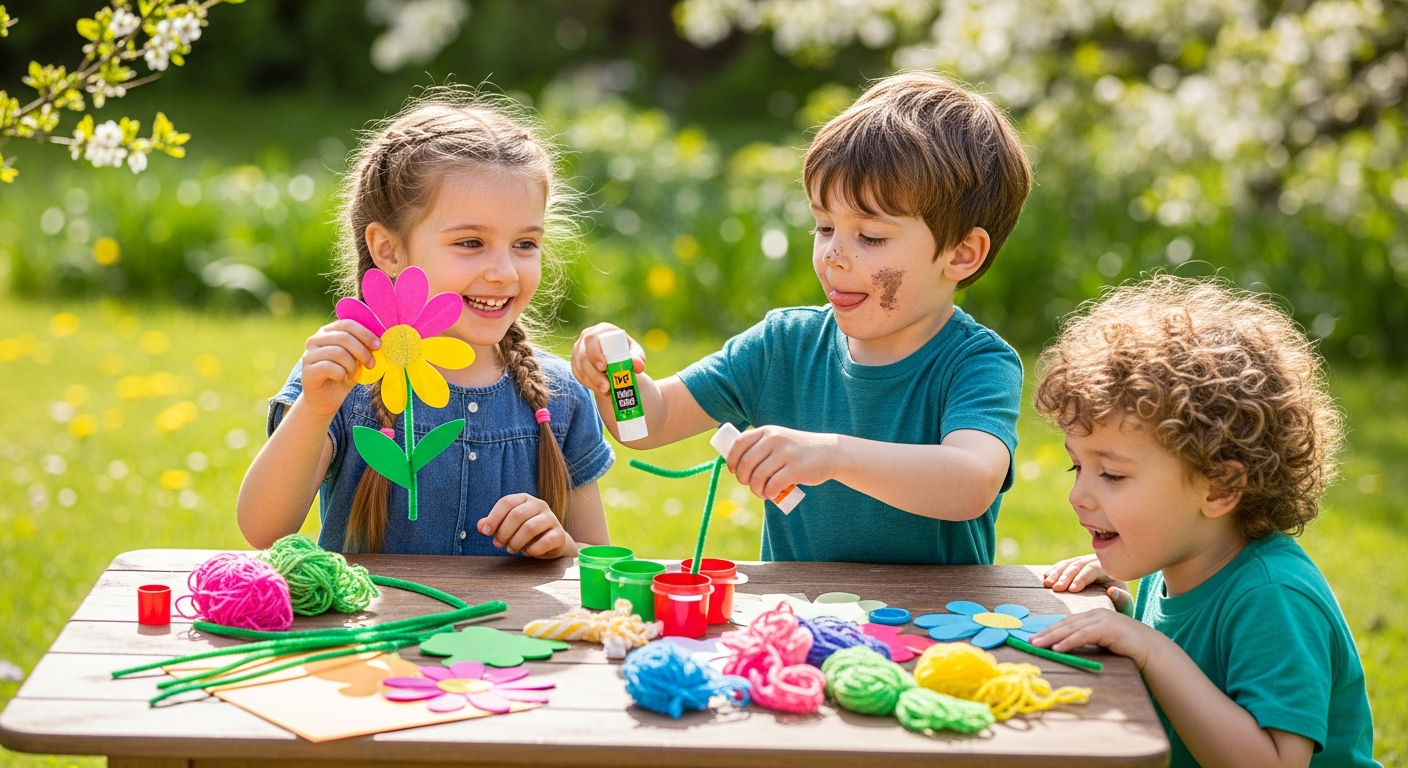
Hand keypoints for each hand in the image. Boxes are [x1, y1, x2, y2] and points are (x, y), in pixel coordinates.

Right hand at [299, 319, 381, 417]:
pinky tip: (341, 377)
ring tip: (352, 374)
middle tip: (371, 364)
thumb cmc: (343, 376)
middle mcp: (315, 340)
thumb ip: (363, 348)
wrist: (326, 399)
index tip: (378, 346)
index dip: (365, 334)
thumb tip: (379, 342)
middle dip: (362, 351)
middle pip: (344, 337)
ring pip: (338, 352)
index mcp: (328, 332)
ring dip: (352, 365)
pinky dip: (341, 373)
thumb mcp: (356, 359)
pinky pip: (329, 367)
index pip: (347, 324)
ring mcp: (309, 354)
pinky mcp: (307, 370)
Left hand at [478, 493, 572, 557]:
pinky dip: (532, 550)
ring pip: (529, 528)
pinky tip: (528, 552)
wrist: (552, 543)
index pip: (506, 502)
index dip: (493, 517)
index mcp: (525, 499)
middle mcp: (539, 504)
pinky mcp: (559, 534)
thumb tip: (481, 526)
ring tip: (511, 549)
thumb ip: (493, 525)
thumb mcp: (508, 526)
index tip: (486, 532)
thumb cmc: (525, 533)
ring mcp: (551, 518)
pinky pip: (545, 542)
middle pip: (517, 515)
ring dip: (516, 542)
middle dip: (503, 533)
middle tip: (499, 545)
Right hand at [571, 322, 644, 396]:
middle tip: (605, 386)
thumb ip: (638, 358)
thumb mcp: (634, 353)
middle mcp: (587, 337)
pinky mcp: (575, 362)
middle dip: (593, 372)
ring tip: (606, 391)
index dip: (595, 354)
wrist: (618, 360)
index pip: (592, 339)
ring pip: (580, 367)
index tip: (604, 367)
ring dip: (592, 381)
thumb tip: (638, 365)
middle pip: (583, 355)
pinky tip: (599, 388)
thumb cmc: (627, 353)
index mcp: (601, 330)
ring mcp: (579, 350)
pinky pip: (578, 374)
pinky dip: (589, 383)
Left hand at [728, 426, 837, 501]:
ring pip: (758, 476)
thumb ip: (761, 446)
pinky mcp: (796, 469)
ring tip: (761, 492)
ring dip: (755, 489)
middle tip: (749, 485)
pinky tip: (771, 495)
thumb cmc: (797, 450)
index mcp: (767, 431)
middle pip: (746, 463)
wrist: (829, 452)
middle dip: (743, 478)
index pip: (739, 444)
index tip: (732, 470)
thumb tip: (735, 466)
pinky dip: (768, 493)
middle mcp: (775, 439)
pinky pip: (773, 485)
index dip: (731, 459)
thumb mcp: (779, 440)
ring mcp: (786, 454)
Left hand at [1029, 608, 1164, 669]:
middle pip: (1065, 623)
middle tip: (1030, 641)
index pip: (1066, 621)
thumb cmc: (1125, 647)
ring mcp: (1101, 620)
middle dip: (1046, 632)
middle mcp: (1095, 614)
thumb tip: (1064, 646)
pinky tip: (1057, 648)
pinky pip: (1082, 636)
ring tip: (1038, 645)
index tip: (1035, 637)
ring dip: (1052, 637)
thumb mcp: (1101, 640)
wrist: (1150, 648)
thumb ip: (1086, 640)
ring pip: (1071, 628)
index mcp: (1092, 615)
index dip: (1050, 629)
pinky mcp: (1106, 629)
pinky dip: (1068, 642)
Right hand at [1044, 554, 1132, 613]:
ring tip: (1047, 584)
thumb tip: (1112, 591)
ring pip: (1067, 564)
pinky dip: (1052, 571)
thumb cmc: (1120, 602)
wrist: (1116, 598)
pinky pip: (1061, 565)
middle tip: (1056, 589)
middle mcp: (1094, 562)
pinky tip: (1045, 578)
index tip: (1073, 590)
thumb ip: (1121, 598)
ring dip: (1055, 573)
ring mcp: (1082, 562)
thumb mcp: (1125, 603)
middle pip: (1077, 565)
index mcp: (1108, 568)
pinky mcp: (1073, 566)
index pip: (1093, 569)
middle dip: (1065, 577)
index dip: (1081, 578)